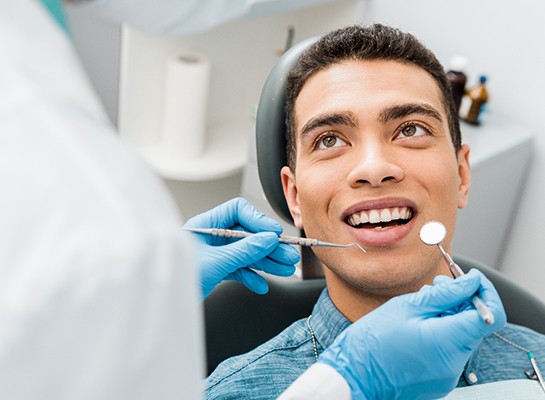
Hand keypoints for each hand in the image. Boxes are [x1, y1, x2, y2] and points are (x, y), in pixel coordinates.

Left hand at [184, 198, 299, 298]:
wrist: (163, 306)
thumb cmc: (176, 280)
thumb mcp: (215, 262)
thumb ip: (244, 250)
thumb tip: (267, 239)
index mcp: (205, 224)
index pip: (238, 211)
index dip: (258, 221)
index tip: (274, 234)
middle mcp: (210, 236)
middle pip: (246, 234)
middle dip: (268, 246)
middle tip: (287, 255)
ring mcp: (213, 254)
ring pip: (245, 253)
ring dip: (265, 262)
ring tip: (283, 269)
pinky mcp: (215, 270)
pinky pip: (238, 269)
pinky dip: (251, 276)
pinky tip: (260, 285)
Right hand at [318, 269, 506, 399]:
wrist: (353, 376)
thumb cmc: (372, 342)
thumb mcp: (407, 306)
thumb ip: (445, 294)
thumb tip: (471, 281)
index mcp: (448, 342)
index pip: (491, 315)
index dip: (485, 292)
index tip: (470, 279)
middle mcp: (454, 363)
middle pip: (475, 324)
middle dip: (461, 300)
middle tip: (436, 286)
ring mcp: (448, 375)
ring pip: (461, 335)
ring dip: (449, 315)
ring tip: (420, 305)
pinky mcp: (439, 379)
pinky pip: (449, 350)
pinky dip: (440, 332)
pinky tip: (417, 325)